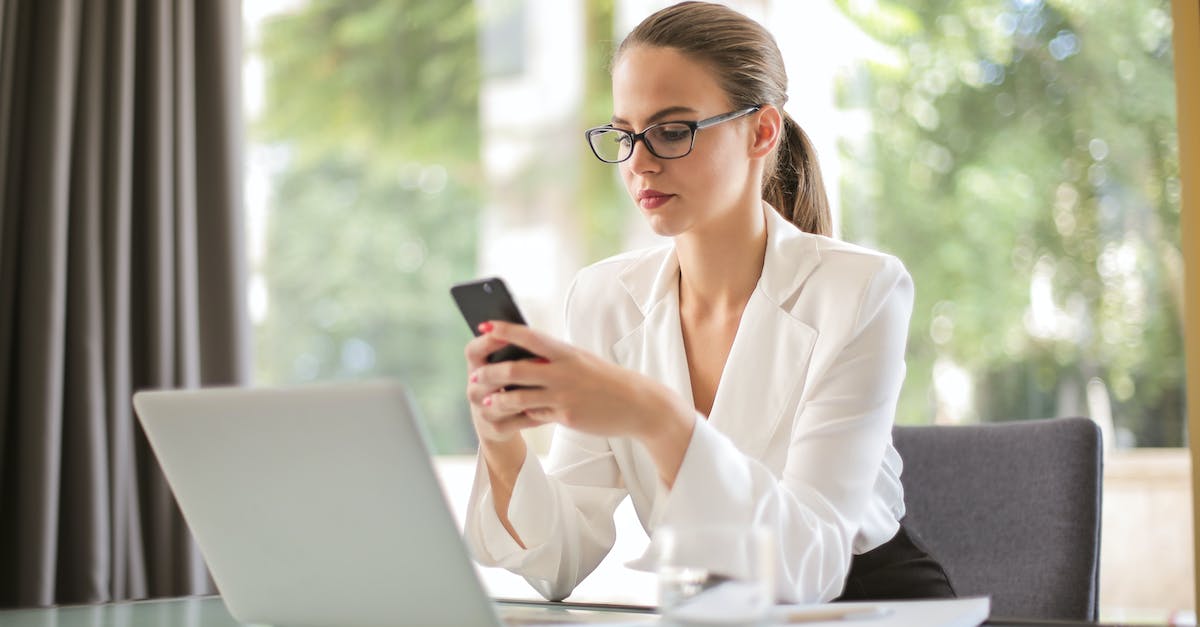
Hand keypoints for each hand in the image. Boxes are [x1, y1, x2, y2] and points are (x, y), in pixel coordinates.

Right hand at [464, 324, 542, 443]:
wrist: (497, 422)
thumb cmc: (506, 385)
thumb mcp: (501, 366)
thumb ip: (510, 351)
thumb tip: (528, 331)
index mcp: (475, 367)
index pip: (473, 350)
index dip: (487, 341)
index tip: (508, 334)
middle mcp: (474, 388)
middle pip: (488, 375)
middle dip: (512, 369)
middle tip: (540, 363)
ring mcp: (483, 410)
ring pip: (504, 400)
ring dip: (527, 393)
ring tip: (549, 385)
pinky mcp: (496, 427)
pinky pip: (519, 419)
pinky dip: (537, 413)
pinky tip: (552, 407)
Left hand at [470, 321, 695, 445]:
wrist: (638, 404)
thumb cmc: (604, 380)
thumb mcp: (581, 360)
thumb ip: (554, 359)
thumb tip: (523, 359)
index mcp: (566, 351)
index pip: (529, 336)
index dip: (504, 330)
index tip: (483, 326)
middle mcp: (563, 370)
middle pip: (516, 368)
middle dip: (490, 372)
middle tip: (474, 375)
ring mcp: (564, 394)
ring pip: (518, 395)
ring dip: (497, 398)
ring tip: (484, 400)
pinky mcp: (567, 416)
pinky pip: (534, 414)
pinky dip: (519, 414)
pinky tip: (510, 415)